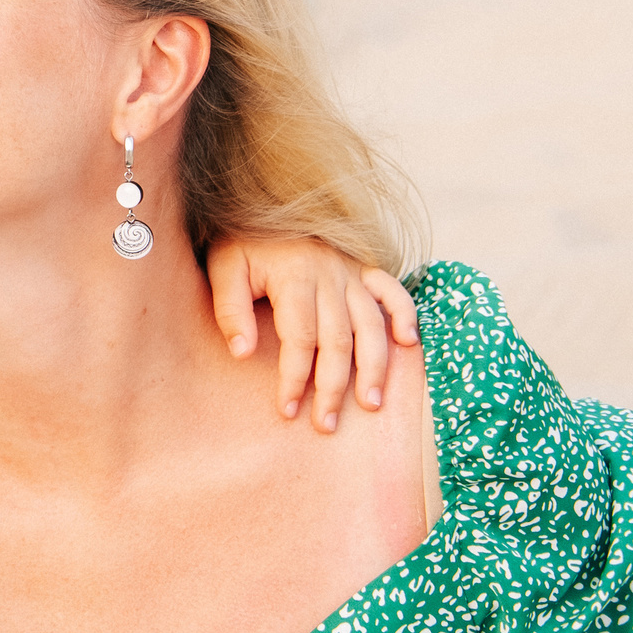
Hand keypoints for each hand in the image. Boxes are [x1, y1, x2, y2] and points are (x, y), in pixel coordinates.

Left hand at [207, 237, 418, 432]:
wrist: (264, 209)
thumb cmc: (242, 245)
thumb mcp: (223, 269)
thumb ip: (230, 310)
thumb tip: (243, 353)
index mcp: (294, 276)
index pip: (300, 338)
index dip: (294, 377)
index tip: (286, 409)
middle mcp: (329, 274)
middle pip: (338, 340)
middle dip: (332, 387)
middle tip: (326, 424)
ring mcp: (351, 271)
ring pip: (371, 325)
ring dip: (373, 366)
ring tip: (369, 404)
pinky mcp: (365, 269)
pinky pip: (394, 290)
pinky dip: (405, 314)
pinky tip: (409, 342)